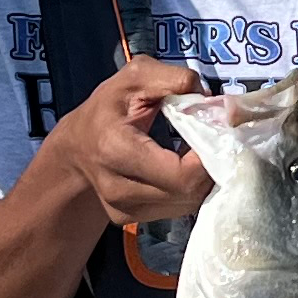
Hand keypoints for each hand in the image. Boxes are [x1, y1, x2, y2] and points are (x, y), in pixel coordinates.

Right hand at [48, 59, 216, 228]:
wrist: (77, 147)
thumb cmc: (107, 108)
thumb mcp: (135, 78)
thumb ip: (173, 79)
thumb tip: (211, 98)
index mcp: (116, 149)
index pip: (181, 175)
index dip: (210, 157)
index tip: (220, 135)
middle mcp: (117, 188)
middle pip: (188, 193)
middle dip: (212, 168)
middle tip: (220, 144)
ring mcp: (123, 211)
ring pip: (186, 205)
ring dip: (203, 181)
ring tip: (202, 154)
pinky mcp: (130, 220)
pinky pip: (177, 209)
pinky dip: (190, 190)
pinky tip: (186, 169)